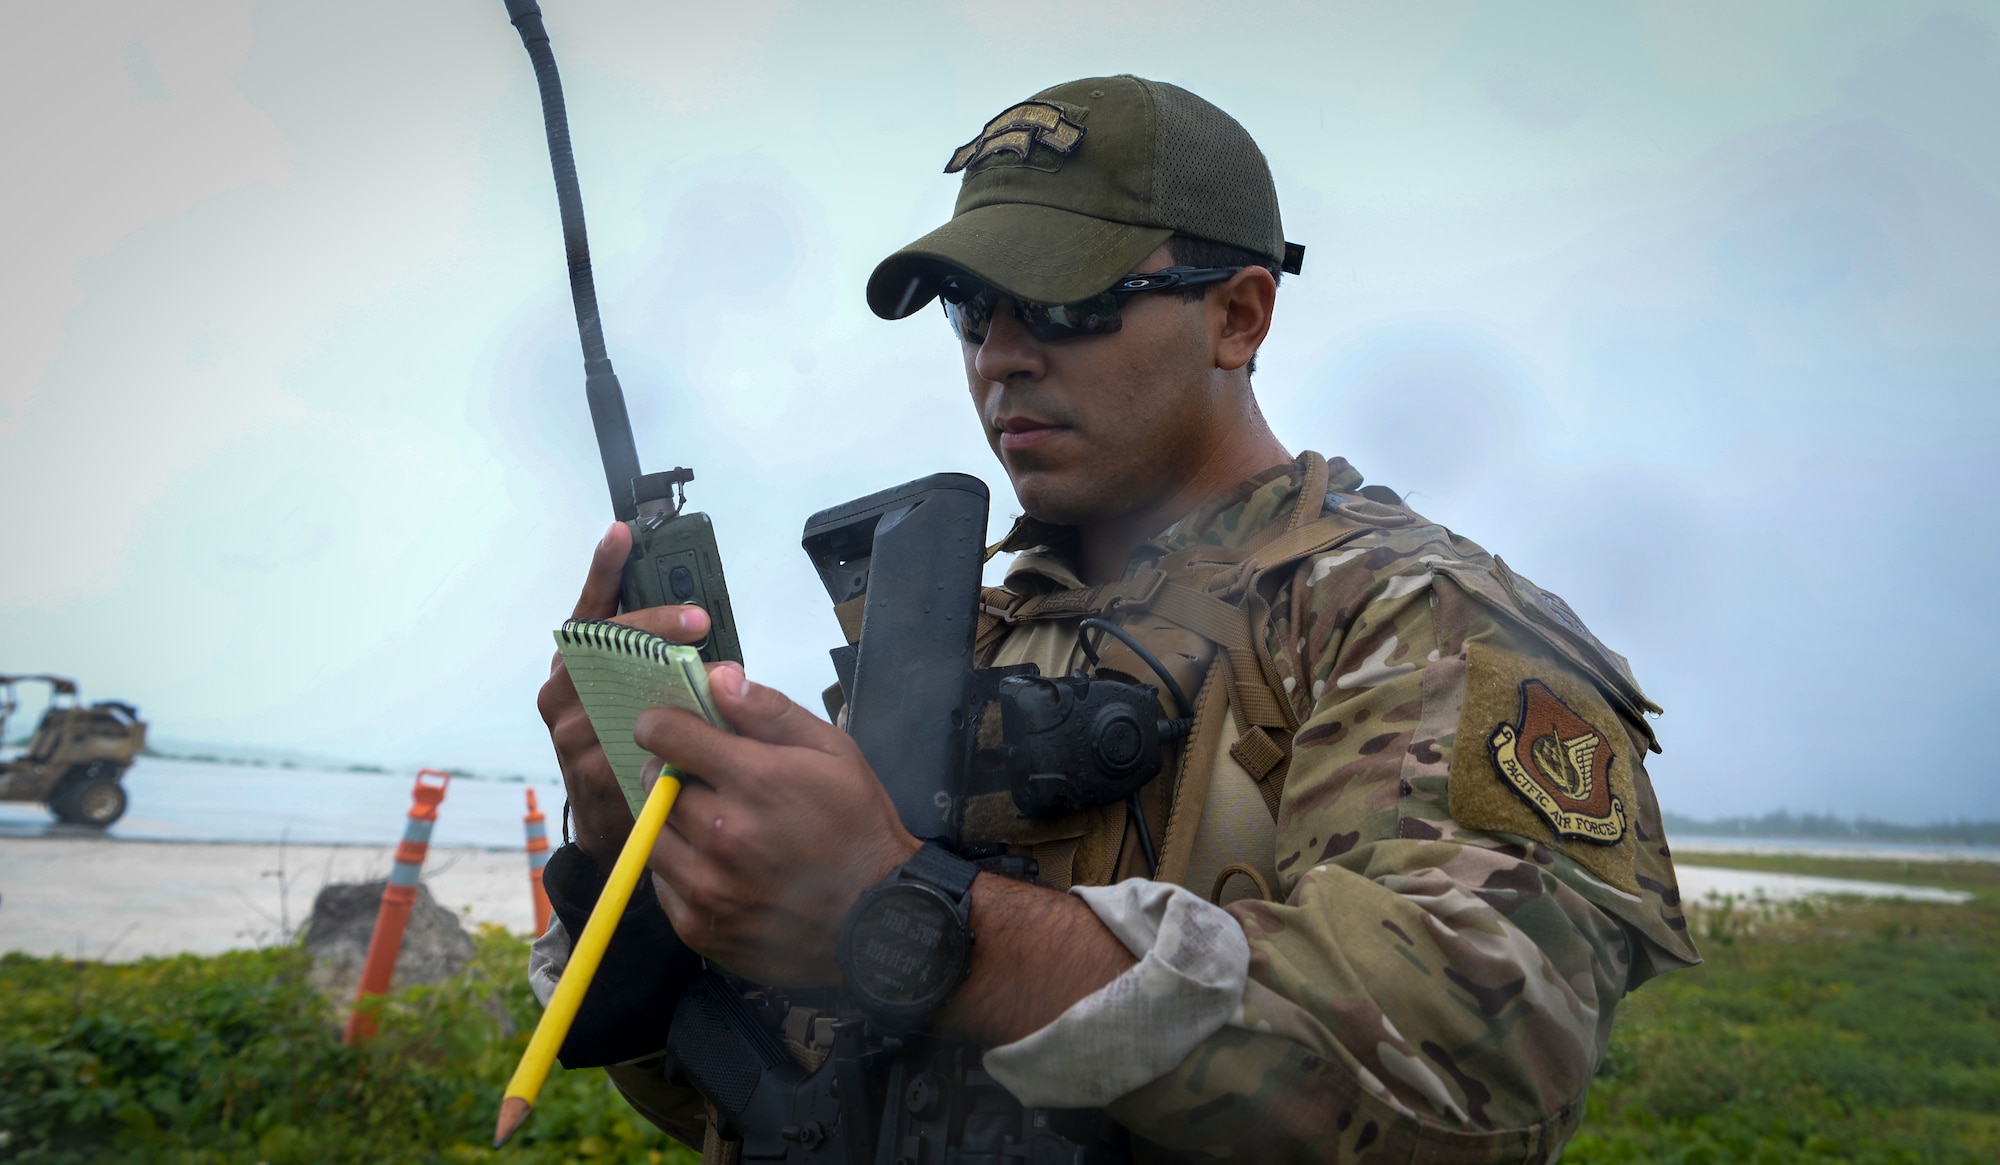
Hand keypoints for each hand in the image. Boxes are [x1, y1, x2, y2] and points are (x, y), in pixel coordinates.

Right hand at [537, 522, 712, 869]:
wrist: (614, 823)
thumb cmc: (634, 745)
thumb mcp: (641, 695)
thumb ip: (659, 665)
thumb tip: (709, 632)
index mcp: (576, 664)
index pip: (589, 610)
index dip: (604, 571)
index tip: (621, 532)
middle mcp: (563, 691)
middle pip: (605, 644)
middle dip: (653, 626)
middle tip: (698, 618)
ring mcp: (570, 731)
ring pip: (617, 691)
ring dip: (666, 679)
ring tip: (708, 673)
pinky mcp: (586, 770)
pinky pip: (629, 742)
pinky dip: (666, 732)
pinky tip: (695, 726)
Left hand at [634, 666, 921, 985]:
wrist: (876, 921)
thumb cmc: (859, 827)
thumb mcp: (834, 753)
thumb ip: (771, 712)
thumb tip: (718, 678)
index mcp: (754, 780)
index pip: (666, 734)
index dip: (663, 724)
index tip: (670, 729)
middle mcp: (720, 832)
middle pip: (653, 782)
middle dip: (672, 773)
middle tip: (705, 782)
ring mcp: (706, 885)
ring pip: (651, 833)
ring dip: (669, 821)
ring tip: (707, 824)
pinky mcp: (698, 926)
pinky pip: (661, 882)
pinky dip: (679, 868)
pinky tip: (716, 865)